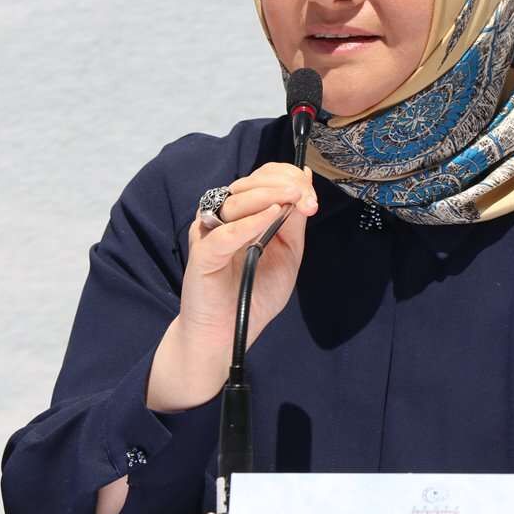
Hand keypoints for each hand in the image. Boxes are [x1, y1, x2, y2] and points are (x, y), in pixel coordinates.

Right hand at [146, 163, 317, 411]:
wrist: (228, 335)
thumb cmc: (254, 296)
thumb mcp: (288, 254)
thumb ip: (295, 220)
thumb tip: (304, 178)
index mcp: (244, 213)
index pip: (263, 179)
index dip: (288, 179)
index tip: (311, 197)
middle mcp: (223, 218)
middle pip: (250, 184)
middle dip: (282, 185)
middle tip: (306, 197)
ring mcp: (210, 234)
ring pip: (235, 202)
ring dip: (267, 196)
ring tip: (292, 200)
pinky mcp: (202, 255)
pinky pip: (225, 233)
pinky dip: (249, 223)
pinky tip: (271, 216)